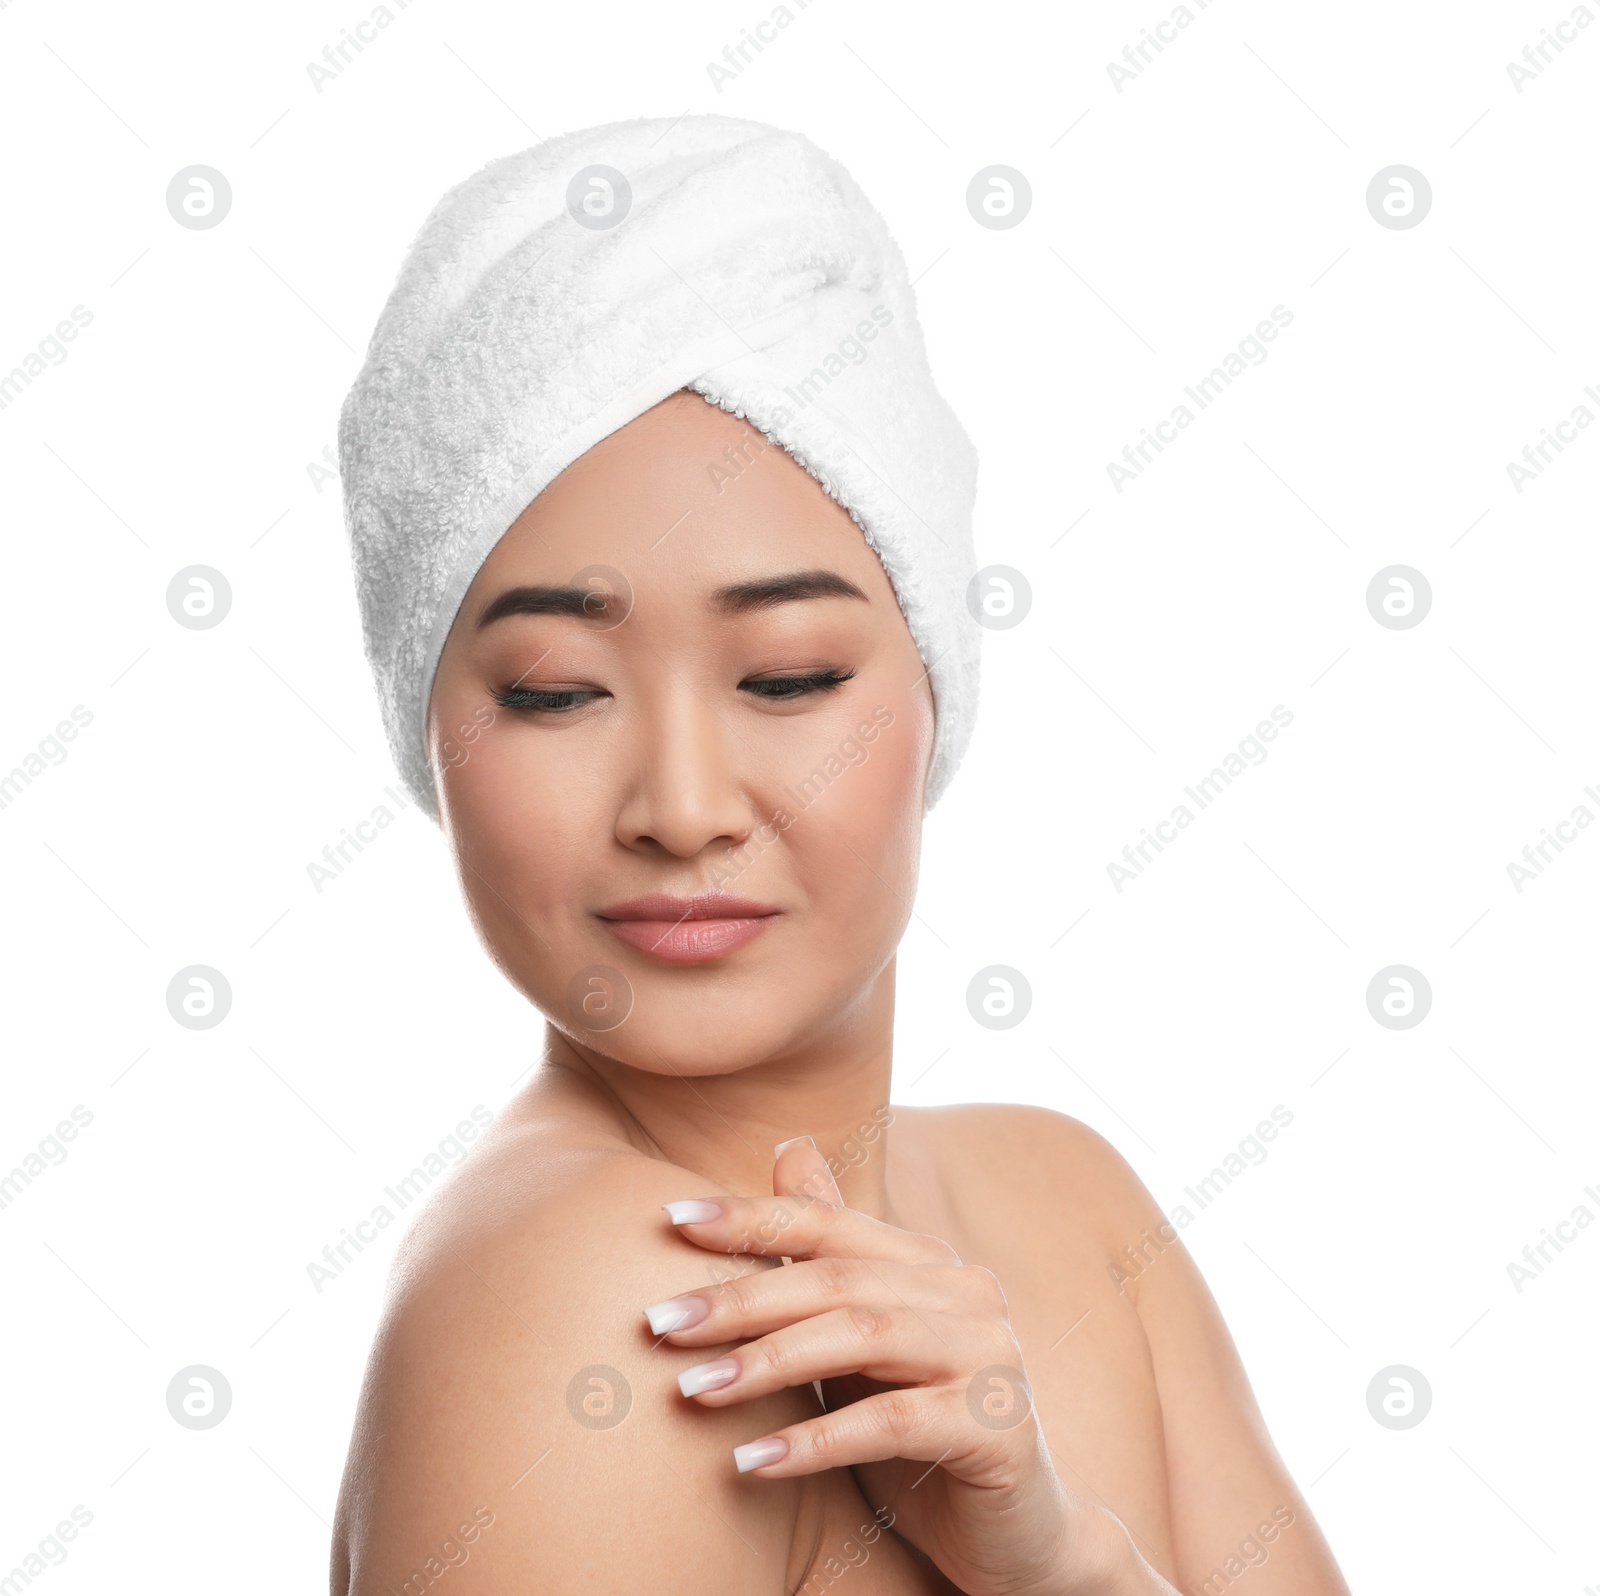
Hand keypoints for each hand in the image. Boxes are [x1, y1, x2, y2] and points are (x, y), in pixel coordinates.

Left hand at [643, 1138, 1129, 1595]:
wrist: (1015, 1532)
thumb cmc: (921, 1427)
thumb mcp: (865, 1339)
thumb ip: (831, 1252)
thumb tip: (788, 1146)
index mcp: (930, 1261)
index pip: (828, 1224)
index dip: (749, 1217)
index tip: (670, 1219)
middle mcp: (966, 1292)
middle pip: (835, 1279)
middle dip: (739, 1299)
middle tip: (658, 1323)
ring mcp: (990, 1355)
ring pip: (862, 1337)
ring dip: (766, 1362)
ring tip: (690, 1391)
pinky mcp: (997, 1426)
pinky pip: (893, 1424)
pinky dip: (816, 1440)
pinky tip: (750, 1460)